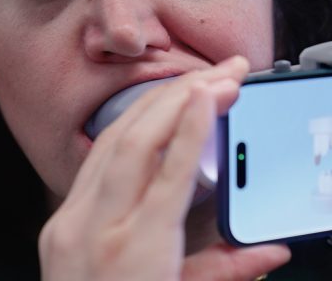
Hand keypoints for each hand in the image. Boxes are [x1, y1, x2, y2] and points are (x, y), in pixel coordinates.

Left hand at [38, 56, 290, 280]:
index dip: (195, 126)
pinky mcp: (58, 222)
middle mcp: (98, 230)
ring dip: (154, 103)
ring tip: (193, 80)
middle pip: (137, 143)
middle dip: (181, 97)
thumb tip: (274, 249)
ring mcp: (70, 223)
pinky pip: (93, 160)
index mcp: (138, 254)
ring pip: (111, 141)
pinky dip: (126, 128)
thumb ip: (228, 272)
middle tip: (222, 72)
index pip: (170, 173)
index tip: (216, 91)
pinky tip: (150, 111)